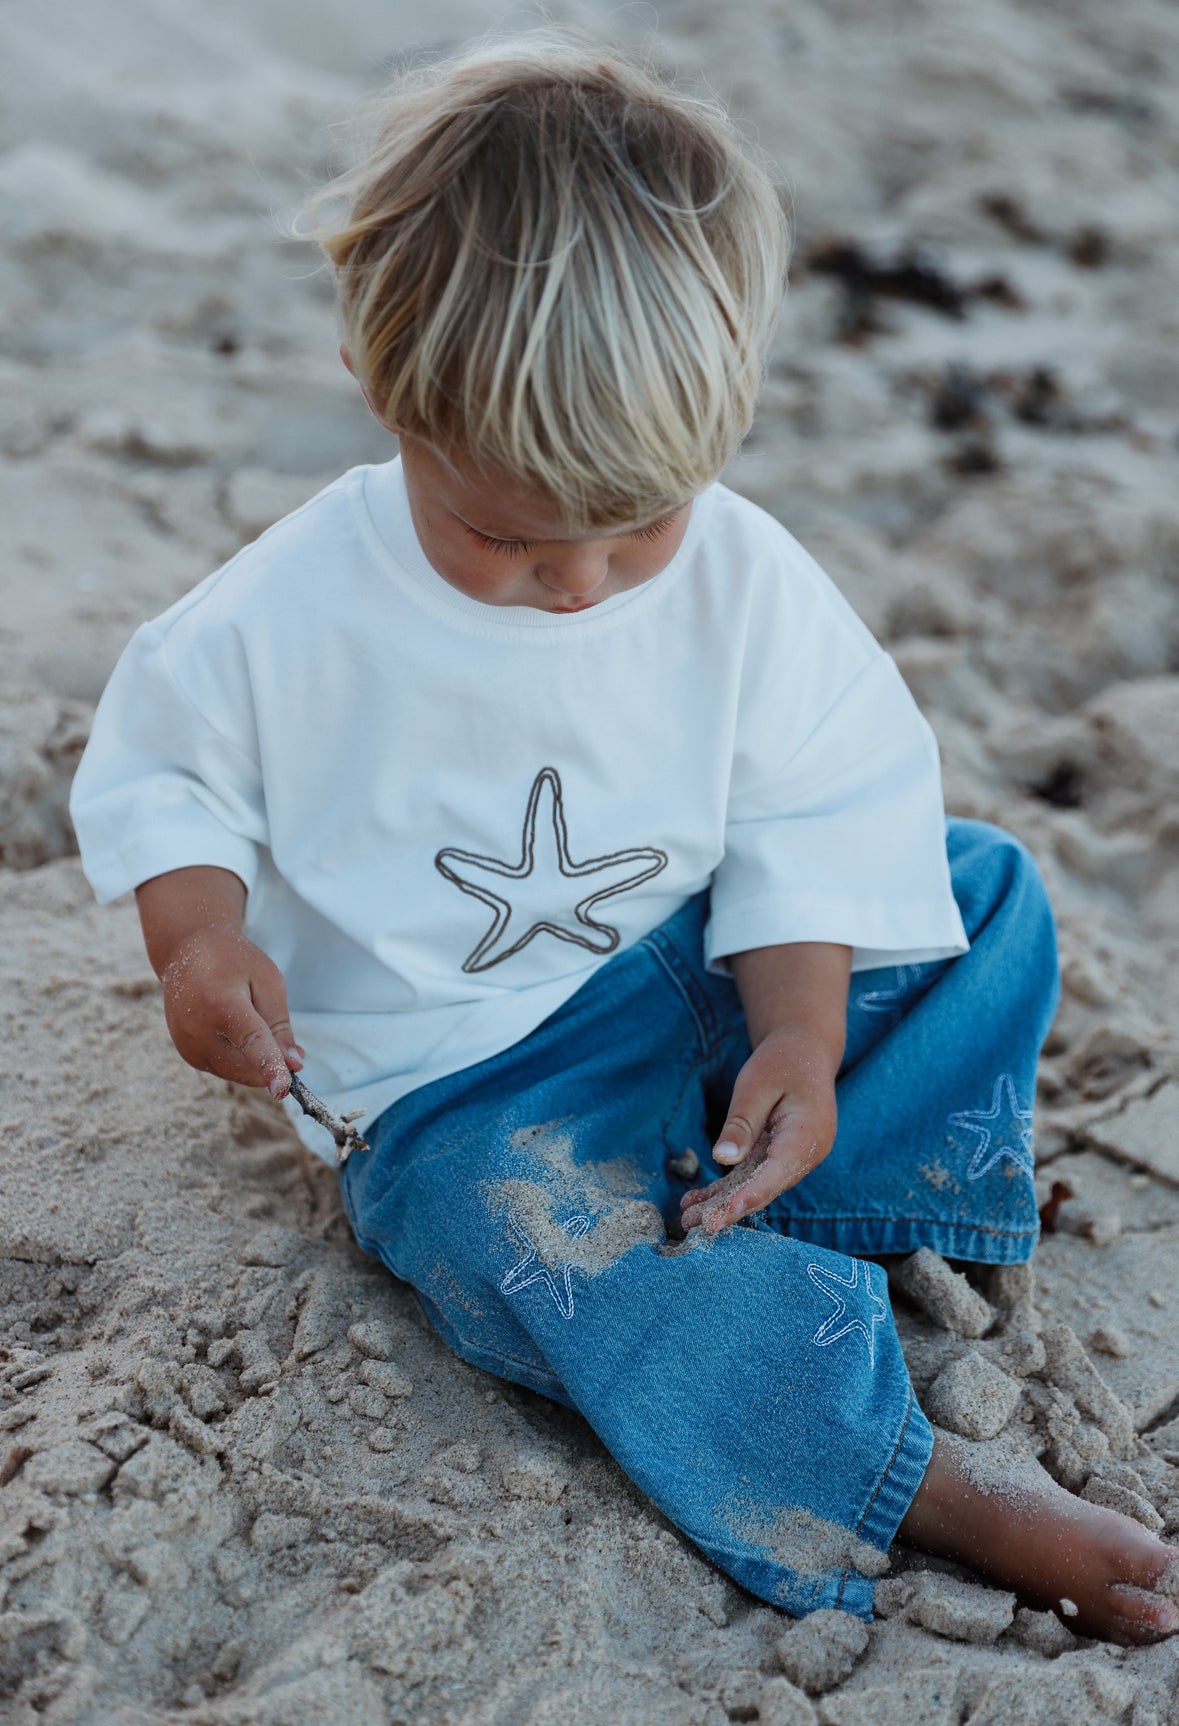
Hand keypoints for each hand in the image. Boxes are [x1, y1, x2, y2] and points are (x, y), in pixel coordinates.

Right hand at [159, 925, 303, 1097]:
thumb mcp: (268, 981)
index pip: (252, 1043)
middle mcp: (197, 1031)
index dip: (270, 1067)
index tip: (283, 1090)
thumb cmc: (233, 961)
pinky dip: (239, 1059)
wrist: (187, 950)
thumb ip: (280, 1025)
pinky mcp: (187, 1054)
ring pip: (236, 1073)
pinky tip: (236, 1030)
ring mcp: (188, 1046)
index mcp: (221, 1005)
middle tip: (284, 1042)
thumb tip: (293, 1064)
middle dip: (272, 1063)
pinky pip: (224, 1069)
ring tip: (249, 1019)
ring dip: (255, 1062)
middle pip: (246, 1066)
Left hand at [679, 1027, 837, 1234]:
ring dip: (726, 1200)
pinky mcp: (783, 1154)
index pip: (774, 1176)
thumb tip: (722, 1159)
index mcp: (809, 1135)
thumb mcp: (756, 1084)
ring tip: (689, 1214)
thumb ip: (742, 1123)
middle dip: (729, 1208)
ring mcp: (797, 1156)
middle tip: (693, 1224)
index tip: (717, 1218)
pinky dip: (731, 1185)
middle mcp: (808, 1153)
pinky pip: (756, 1174)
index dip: (744, 1198)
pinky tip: (703, 1198)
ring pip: (759, 1185)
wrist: (806, 1048)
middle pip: (766, 1188)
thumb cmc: (782, 1060)